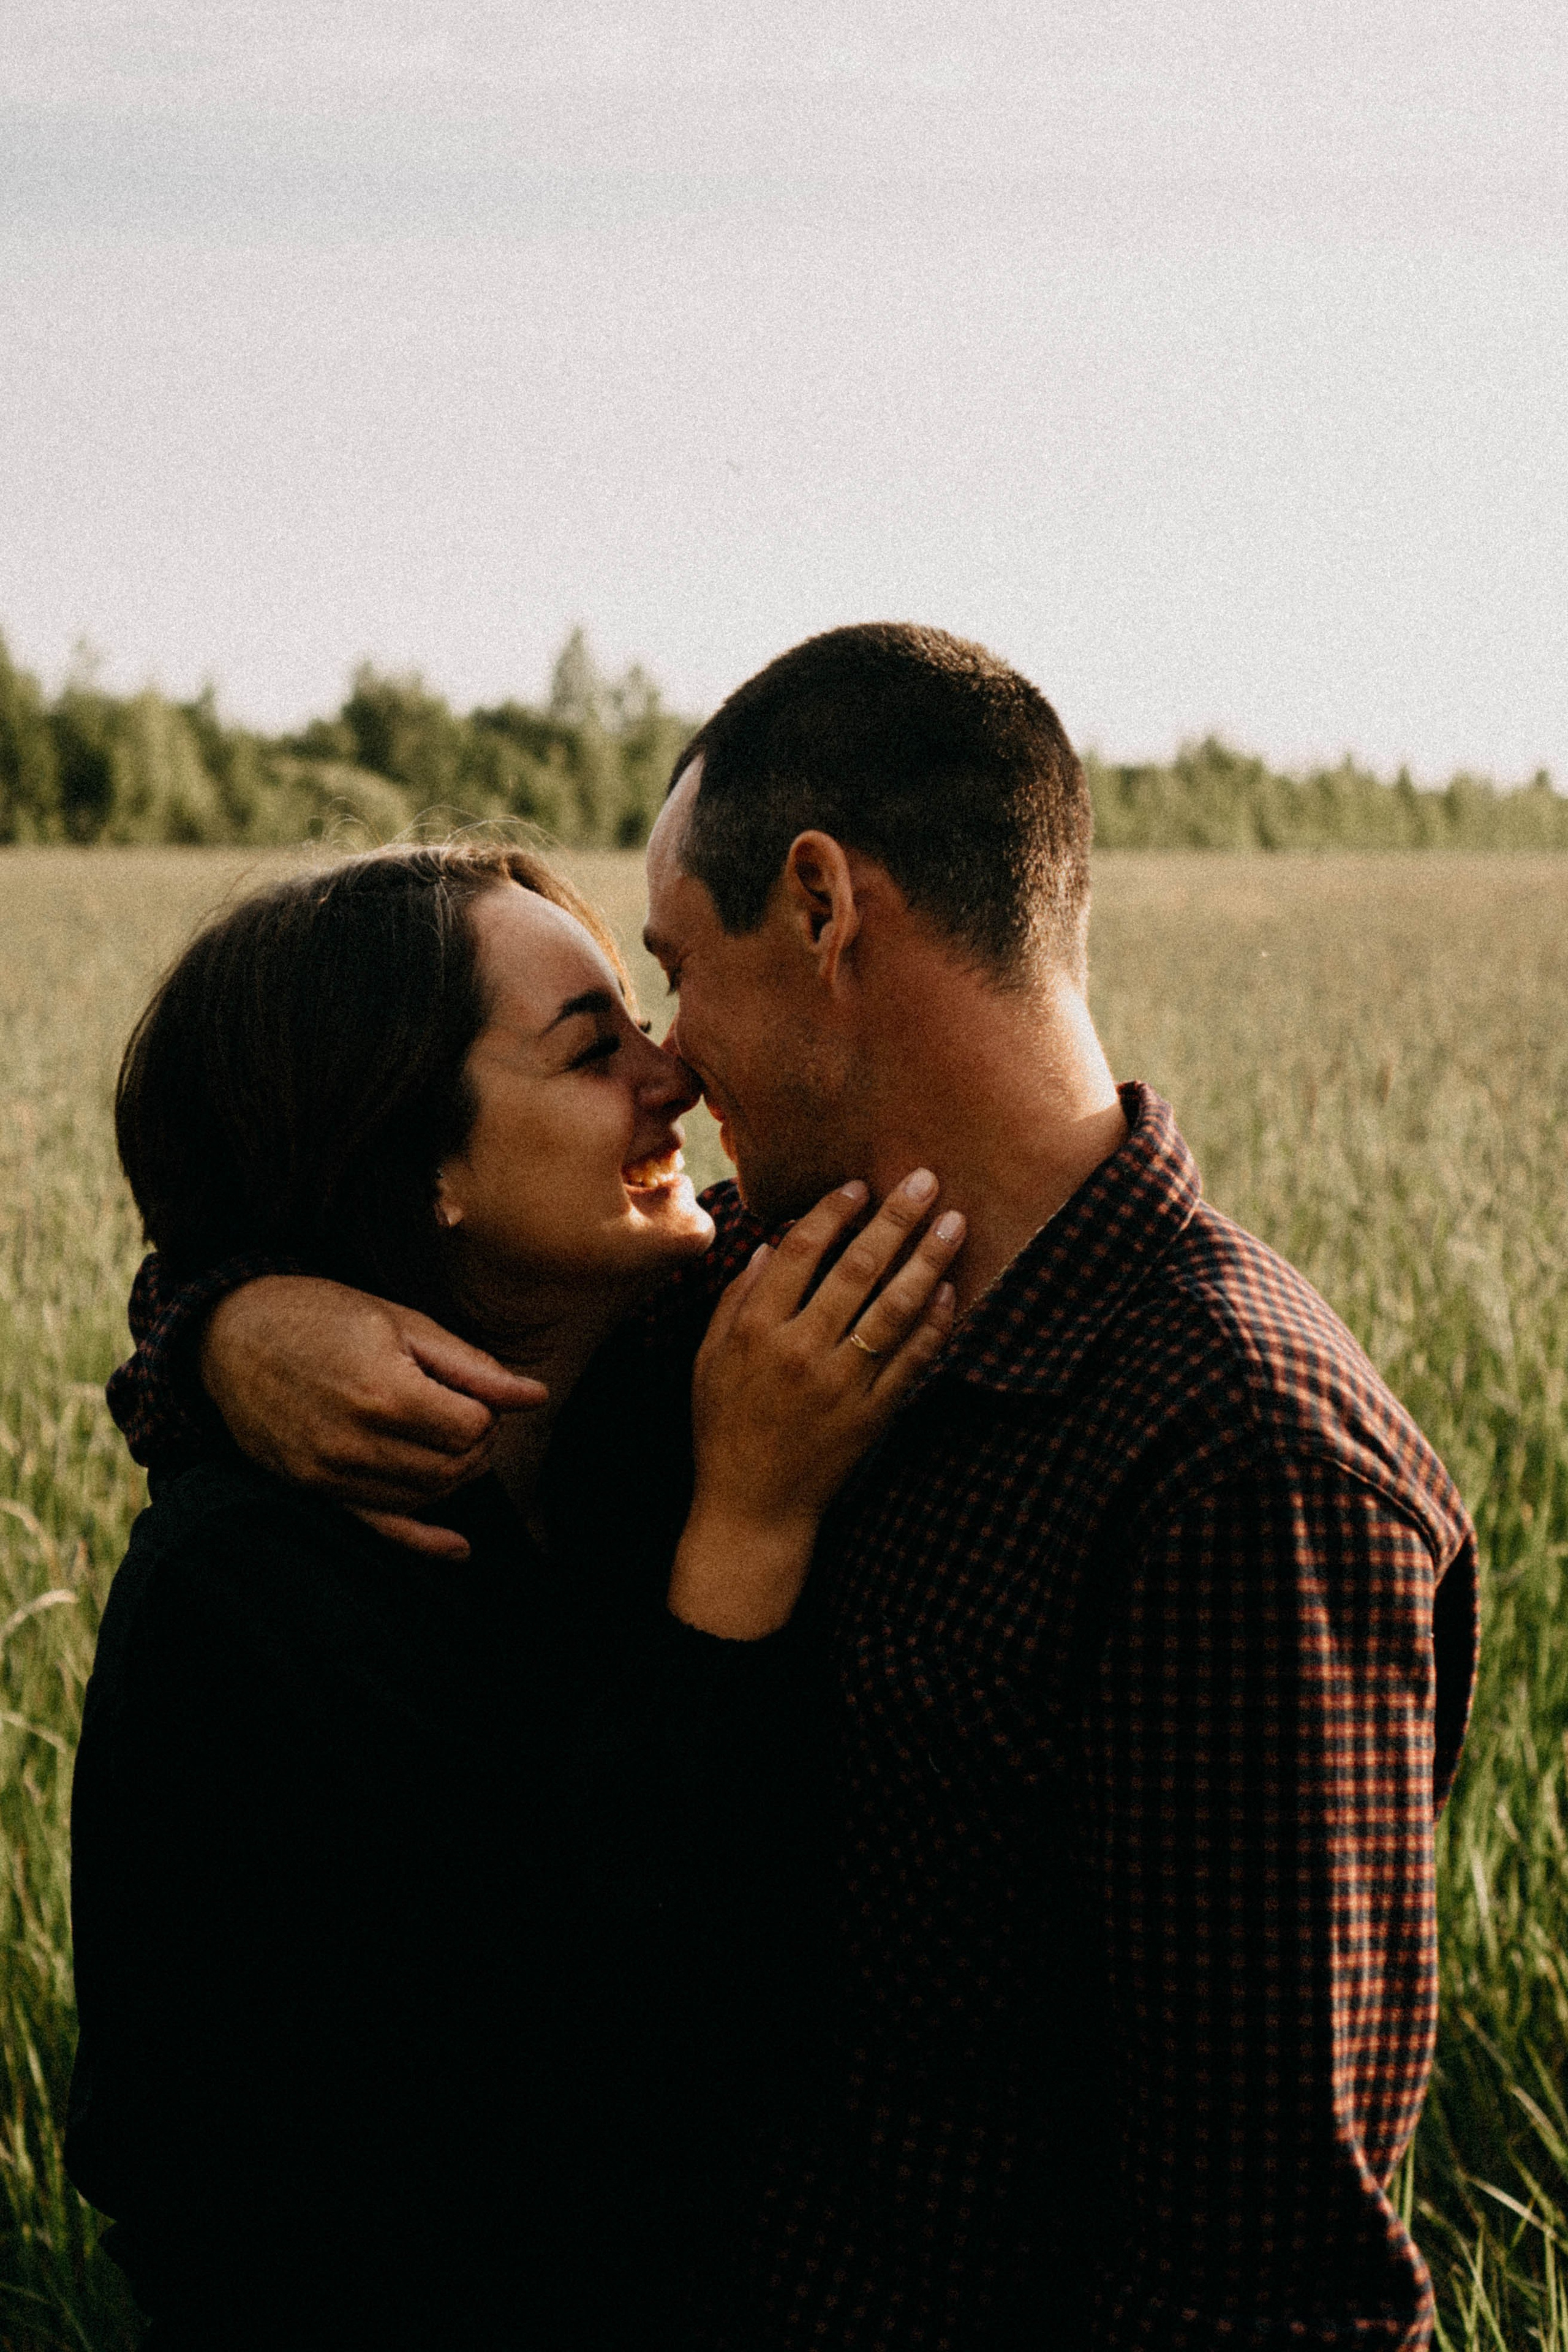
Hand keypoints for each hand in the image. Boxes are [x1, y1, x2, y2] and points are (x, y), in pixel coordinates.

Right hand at [200, 1277, 546, 1558]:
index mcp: (384, 1392)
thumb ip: (471, 1367)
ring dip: (453, 1475)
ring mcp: (331, 1474)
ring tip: (446, 1439)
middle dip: (477, 1445)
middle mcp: (356, 1442)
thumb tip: (535, 1396)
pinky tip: (458, 1547)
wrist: (231, 1335)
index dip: (487, 1411)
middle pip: (454, 1468)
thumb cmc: (320, 1315)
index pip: (473, 1429)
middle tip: (469, 1414)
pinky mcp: (314, 1490)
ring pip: (425, 1497)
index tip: (473, 1391)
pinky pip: (380, 1529)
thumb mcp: (402, 1323)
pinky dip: (424, 1541)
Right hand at [667, 1170, 962, 1637]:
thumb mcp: (708, 1361)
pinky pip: (911, 1362)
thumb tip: (768, 1244)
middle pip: (855, 1270)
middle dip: (894, 1219)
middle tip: (924, 1179)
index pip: (798, 1254)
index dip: (831, 1214)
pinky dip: (934, 1325)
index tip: (858, 1186)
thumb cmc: (724, 1429)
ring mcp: (842, 1384)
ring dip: (927, 1261)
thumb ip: (736, 1299)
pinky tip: (951, 1291)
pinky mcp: (873, 1415)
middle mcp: (801, 1351)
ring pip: (893, 1310)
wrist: (753, 1508)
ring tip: (954, 1222)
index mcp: (757, 1331)